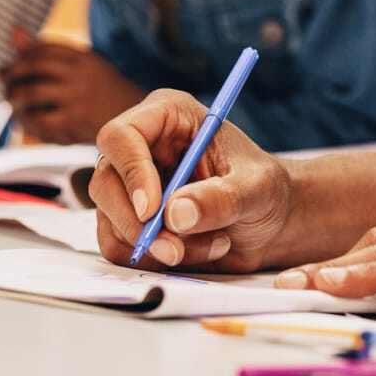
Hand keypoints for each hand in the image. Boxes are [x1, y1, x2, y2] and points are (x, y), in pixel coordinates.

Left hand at [1, 28, 143, 143]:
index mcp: (85, 58)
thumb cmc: (103, 91)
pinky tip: (28, 122)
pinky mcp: (76, 121)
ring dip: (14, 100)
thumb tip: (13, 30)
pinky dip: (26, 121)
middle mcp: (82, 74)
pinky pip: (38, 119)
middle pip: (33, 66)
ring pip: (30, 93)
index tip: (9, 69)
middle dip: (11, 76)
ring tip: (13, 104)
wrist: (137, 120)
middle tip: (5, 86)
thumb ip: (48, 50)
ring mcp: (79, 97)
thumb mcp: (83, 65)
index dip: (20, 58)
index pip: (43, 48)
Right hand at [90, 89, 294, 272]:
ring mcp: (131, 186)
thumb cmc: (267, 189)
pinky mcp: (130, 220)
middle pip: (105, 182)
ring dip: (157, 246)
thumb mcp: (258, 188)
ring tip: (214, 243)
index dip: (131, 171)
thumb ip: (223, 197)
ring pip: (111, 221)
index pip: (122, 135)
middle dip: (138, 223)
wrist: (271, 221)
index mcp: (169, 116)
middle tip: (176, 247)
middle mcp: (143, 147)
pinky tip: (198, 251)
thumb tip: (176, 213)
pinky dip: (155, 259)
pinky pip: (119, 247)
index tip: (152, 209)